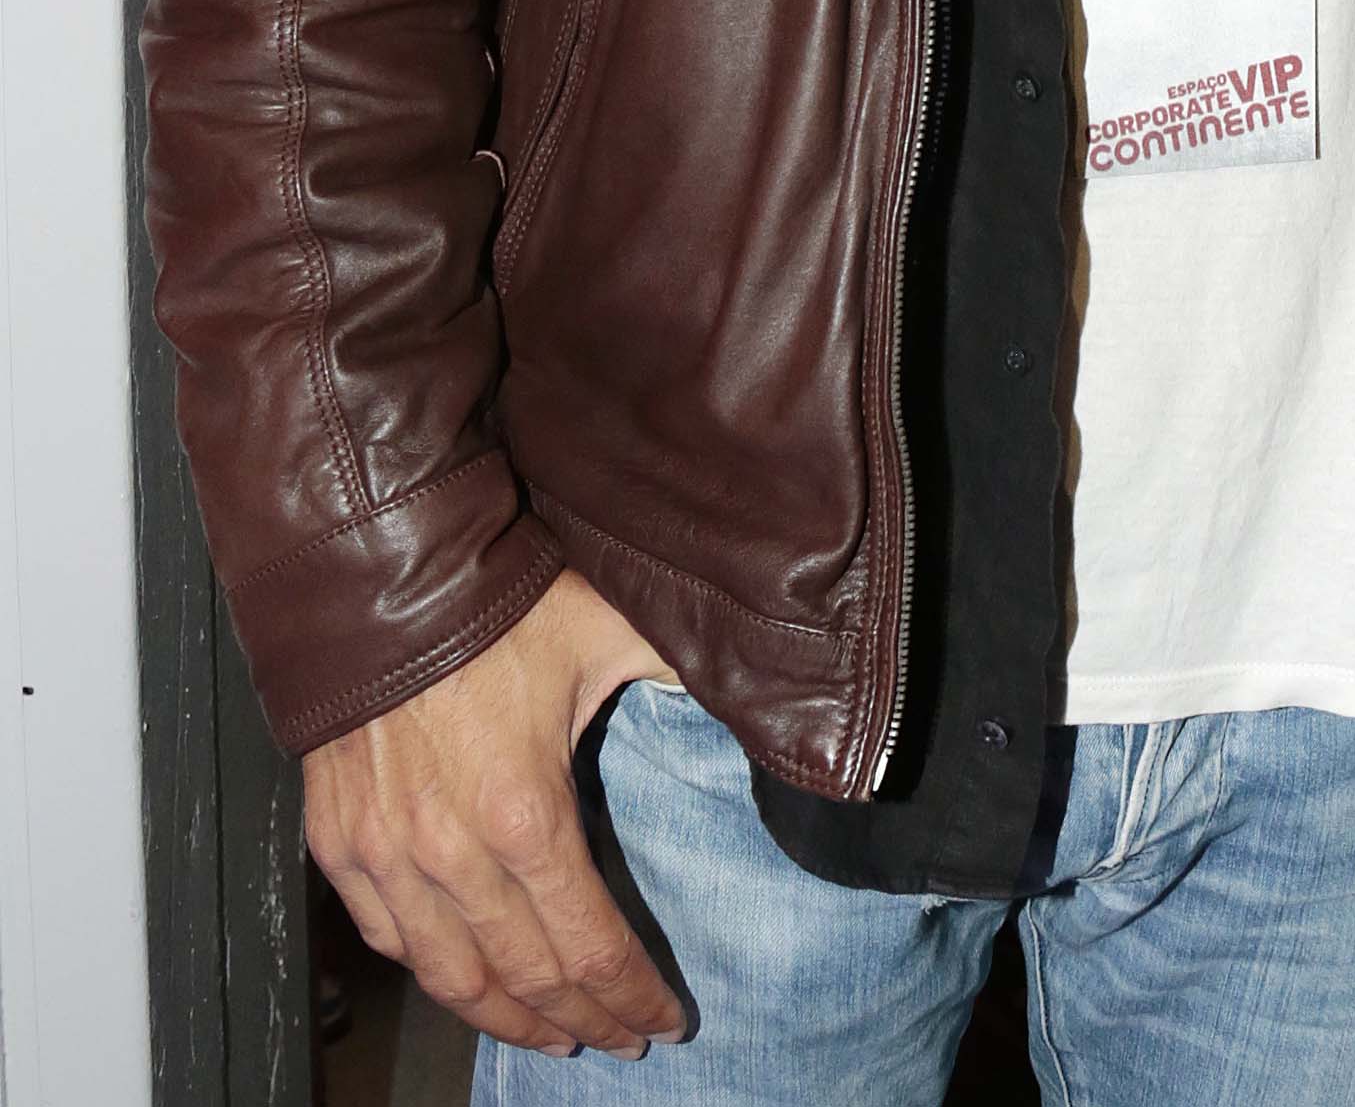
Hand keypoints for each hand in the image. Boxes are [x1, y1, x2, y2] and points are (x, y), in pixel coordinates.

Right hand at [304, 568, 688, 1054]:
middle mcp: (453, 856)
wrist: (379, 578)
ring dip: (507, 1019)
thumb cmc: (496, 603)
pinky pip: (388, 938)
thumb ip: (678, 669)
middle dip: (582, 1021)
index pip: (590, 946)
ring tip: (551, 1035)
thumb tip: (749, 686)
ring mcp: (389, 858)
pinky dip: (433, 972)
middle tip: (619, 1041)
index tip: (665, 1021)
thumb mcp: (607, 629)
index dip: (632, 995)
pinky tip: (464, 980)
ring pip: (452, 978)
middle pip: (528, 979)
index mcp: (526, 816)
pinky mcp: (341, 846)